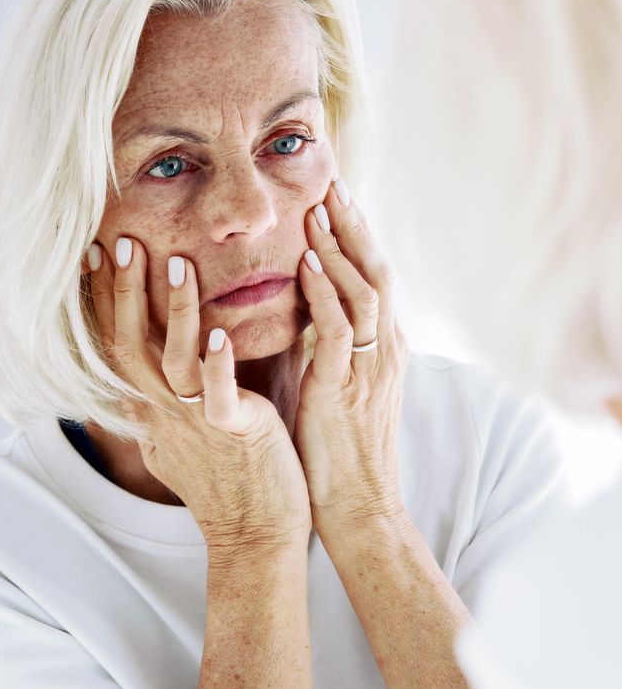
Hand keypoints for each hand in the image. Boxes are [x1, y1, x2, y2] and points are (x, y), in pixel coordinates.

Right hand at [85, 237, 312, 562]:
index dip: (104, 299)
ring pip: (170, 360)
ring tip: (177, 262)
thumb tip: (147, 378)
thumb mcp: (179, 437)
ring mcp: (194, 423)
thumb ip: (164, 401)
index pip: (115, 343)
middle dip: (123, 291)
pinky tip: (218, 331)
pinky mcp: (233, 432)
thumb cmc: (226, 481)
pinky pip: (217, 395)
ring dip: (173, 310)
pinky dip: (215, 363)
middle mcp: (162, 413)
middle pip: (128, 343)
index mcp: (151, 408)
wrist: (253, 535)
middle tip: (121, 241)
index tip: (95, 254)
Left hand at [292, 178, 409, 539]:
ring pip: (365, 291)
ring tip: (319, 208)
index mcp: (383, 349)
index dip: (357, 238)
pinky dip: (327, 293)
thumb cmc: (341, 452)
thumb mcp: (338, 389)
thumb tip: (303, 314)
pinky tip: (310, 263)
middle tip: (333, 183)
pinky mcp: (346, 389)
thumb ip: (327, 349)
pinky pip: (340, 330)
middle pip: (377, 271)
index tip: (336, 201)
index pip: (374, 279)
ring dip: (342, 247)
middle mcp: (385, 350)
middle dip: (355, 226)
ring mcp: (371, 368)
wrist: (358, 506)